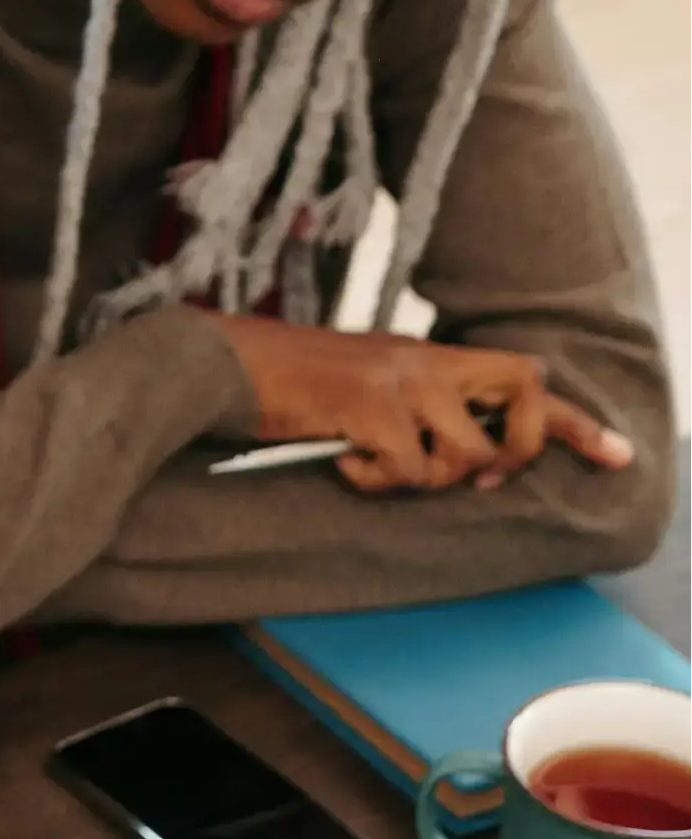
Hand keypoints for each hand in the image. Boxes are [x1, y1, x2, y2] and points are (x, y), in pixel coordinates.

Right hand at [217, 317, 634, 496]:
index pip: (520, 377)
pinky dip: (375, 482)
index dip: (573, 422)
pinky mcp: (370, 406)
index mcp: (424, 356)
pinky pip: (405, 470)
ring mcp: (399, 380)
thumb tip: (458, 465)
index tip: (616, 455)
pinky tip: (343, 463)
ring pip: (466, 453)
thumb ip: (413, 410)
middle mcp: (423, 360)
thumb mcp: (362, 388)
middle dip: (516, 447)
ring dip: (429, 478)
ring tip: (377, 466)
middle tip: (478, 474)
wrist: (222, 362)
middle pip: (523, 393)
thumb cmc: (283, 384)